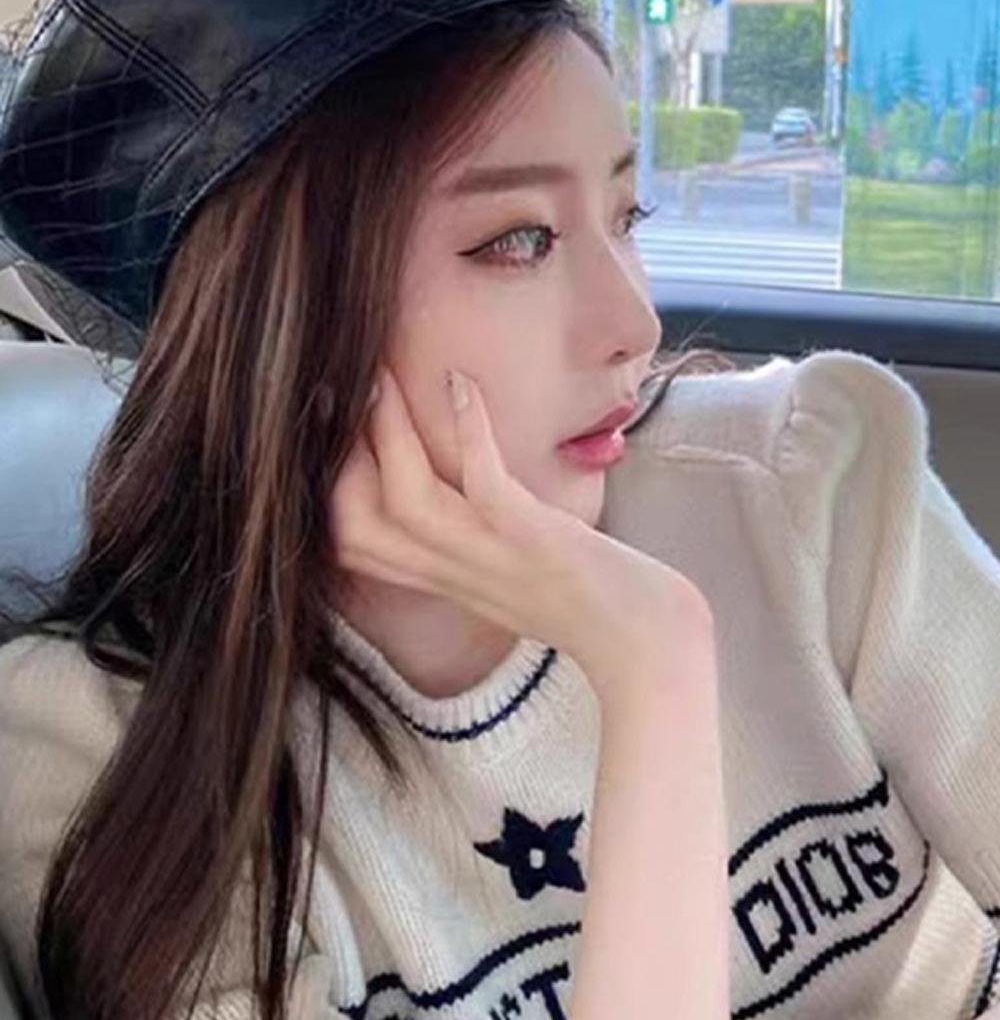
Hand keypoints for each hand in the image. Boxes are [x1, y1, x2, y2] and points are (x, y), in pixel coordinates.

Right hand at [329, 367, 713, 702]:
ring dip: (386, 432)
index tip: (330, 432)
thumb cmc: (596, 600)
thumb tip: (465, 485)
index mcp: (448, 579)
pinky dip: (467, 429)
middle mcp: (458, 574)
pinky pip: (483, 482)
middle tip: (342, 390)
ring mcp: (493, 558)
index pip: (352, 545)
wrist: (651, 643)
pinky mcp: (533, 540)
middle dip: (336, 456)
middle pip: (355, 524)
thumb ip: (480, 540)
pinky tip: (460, 383)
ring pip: (405, 499)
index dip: (327, 488)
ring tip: (381, 376)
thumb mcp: (517, 571)